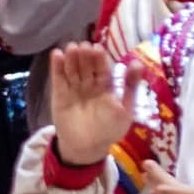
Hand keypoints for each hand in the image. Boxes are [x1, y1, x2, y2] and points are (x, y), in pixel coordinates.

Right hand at [44, 40, 129, 167]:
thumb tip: (137, 63)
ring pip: (72, 70)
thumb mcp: (126, 109)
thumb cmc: (109, 130)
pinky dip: (56, 68)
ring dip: (71, 58)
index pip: (102, 68)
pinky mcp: (59, 95)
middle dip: (84, 56)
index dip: (99, 58)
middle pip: (86, 66)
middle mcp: (89, 85)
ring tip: (71, 47)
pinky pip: (58, 79)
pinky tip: (56, 54)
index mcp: (105, 86)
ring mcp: (73, 89)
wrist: (87, 148)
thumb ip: (130, 86)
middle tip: (82, 46)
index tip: (96, 48)